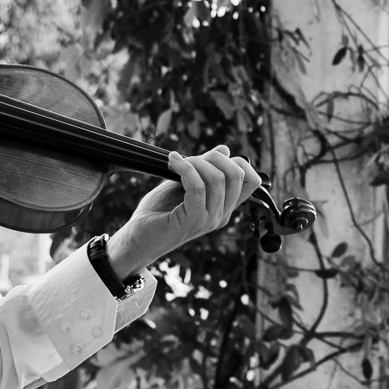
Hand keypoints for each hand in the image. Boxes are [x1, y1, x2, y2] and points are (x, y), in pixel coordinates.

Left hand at [105, 146, 261, 276]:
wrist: (136, 239)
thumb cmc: (157, 213)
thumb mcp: (184, 184)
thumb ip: (204, 169)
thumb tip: (225, 149)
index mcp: (224, 207)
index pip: (252, 181)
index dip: (236, 162)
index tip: (209, 158)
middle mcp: (222, 215)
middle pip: (237, 175)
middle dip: (214, 157)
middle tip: (190, 158)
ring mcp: (210, 219)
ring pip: (217, 178)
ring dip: (195, 162)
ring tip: (176, 162)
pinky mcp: (193, 220)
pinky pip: (198, 187)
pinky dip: (185, 168)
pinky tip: (172, 163)